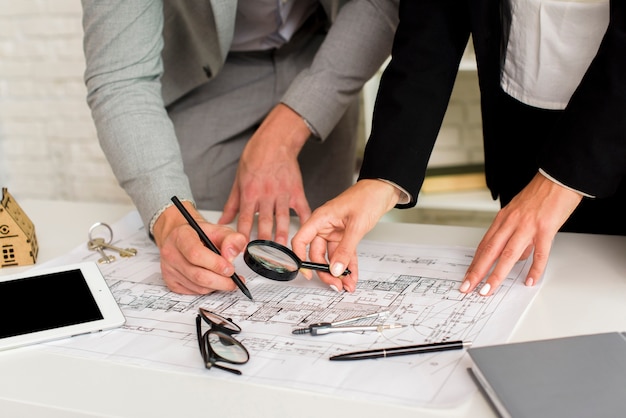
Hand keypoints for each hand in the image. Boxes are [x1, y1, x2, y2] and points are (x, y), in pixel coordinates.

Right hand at [153, 201, 247, 293]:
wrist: (181, 238)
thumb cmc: (199, 234)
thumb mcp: (218, 230)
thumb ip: (231, 239)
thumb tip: (232, 255)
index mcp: (181, 236)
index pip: (196, 254)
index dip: (216, 264)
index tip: (230, 268)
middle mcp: (171, 253)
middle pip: (198, 275)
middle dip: (221, 281)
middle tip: (235, 280)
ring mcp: (168, 269)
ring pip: (197, 286)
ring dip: (217, 286)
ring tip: (228, 280)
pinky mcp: (171, 282)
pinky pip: (194, 292)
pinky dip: (208, 289)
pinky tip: (214, 281)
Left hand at [218, 104, 311, 244]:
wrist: (275, 141)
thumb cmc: (255, 158)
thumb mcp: (238, 180)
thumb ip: (231, 204)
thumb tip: (222, 221)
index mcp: (250, 193)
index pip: (245, 219)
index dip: (243, 236)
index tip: (242, 249)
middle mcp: (266, 195)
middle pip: (265, 223)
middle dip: (264, 241)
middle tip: (264, 256)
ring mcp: (283, 194)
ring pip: (282, 219)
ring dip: (282, 236)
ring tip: (283, 250)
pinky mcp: (296, 191)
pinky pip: (302, 209)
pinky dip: (305, 221)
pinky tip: (306, 232)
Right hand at [292, 180, 401, 291]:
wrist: (383, 189)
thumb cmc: (367, 197)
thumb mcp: (356, 226)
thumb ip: (345, 250)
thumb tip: (335, 269)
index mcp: (320, 219)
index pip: (300, 240)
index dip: (300, 258)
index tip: (307, 273)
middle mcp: (325, 226)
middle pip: (317, 253)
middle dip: (326, 271)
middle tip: (335, 284)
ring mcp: (335, 231)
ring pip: (332, 256)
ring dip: (339, 272)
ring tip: (346, 284)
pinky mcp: (346, 235)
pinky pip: (344, 254)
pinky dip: (348, 266)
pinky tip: (352, 276)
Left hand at [460, 173, 582, 295]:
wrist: (559, 177)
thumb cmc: (540, 194)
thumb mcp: (520, 212)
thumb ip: (515, 235)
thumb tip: (516, 258)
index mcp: (503, 219)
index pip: (484, 245)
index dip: (475, 263)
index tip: (467, 277)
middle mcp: (511, 223)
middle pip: (490, 251)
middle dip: (477, 272)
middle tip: (468, 287)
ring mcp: (527, 226)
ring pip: (508, 254)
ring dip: (497, 274)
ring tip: (489, 289)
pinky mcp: (545, 229)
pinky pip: (539, 253)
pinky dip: (534, 269)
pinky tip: (529, 280)